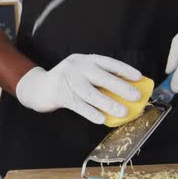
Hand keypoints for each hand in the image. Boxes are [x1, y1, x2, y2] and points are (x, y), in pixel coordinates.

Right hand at [16, 54, 141, 123]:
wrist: (38, 87)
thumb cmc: (67, 83)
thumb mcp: (82, 74)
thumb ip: (99, 80)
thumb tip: (125, 92)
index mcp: (85, 59)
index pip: (108, 62)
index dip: (124, 70)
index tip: (139, 77)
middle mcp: (77, 66)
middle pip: (102, 77)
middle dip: (121, 87)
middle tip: (136, 97)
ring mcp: (67, 79)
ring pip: (91, 93)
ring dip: (108, 103)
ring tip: (123, 111)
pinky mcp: (60, 93)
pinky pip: (78, 105)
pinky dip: (91, 112)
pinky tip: (101, 119)